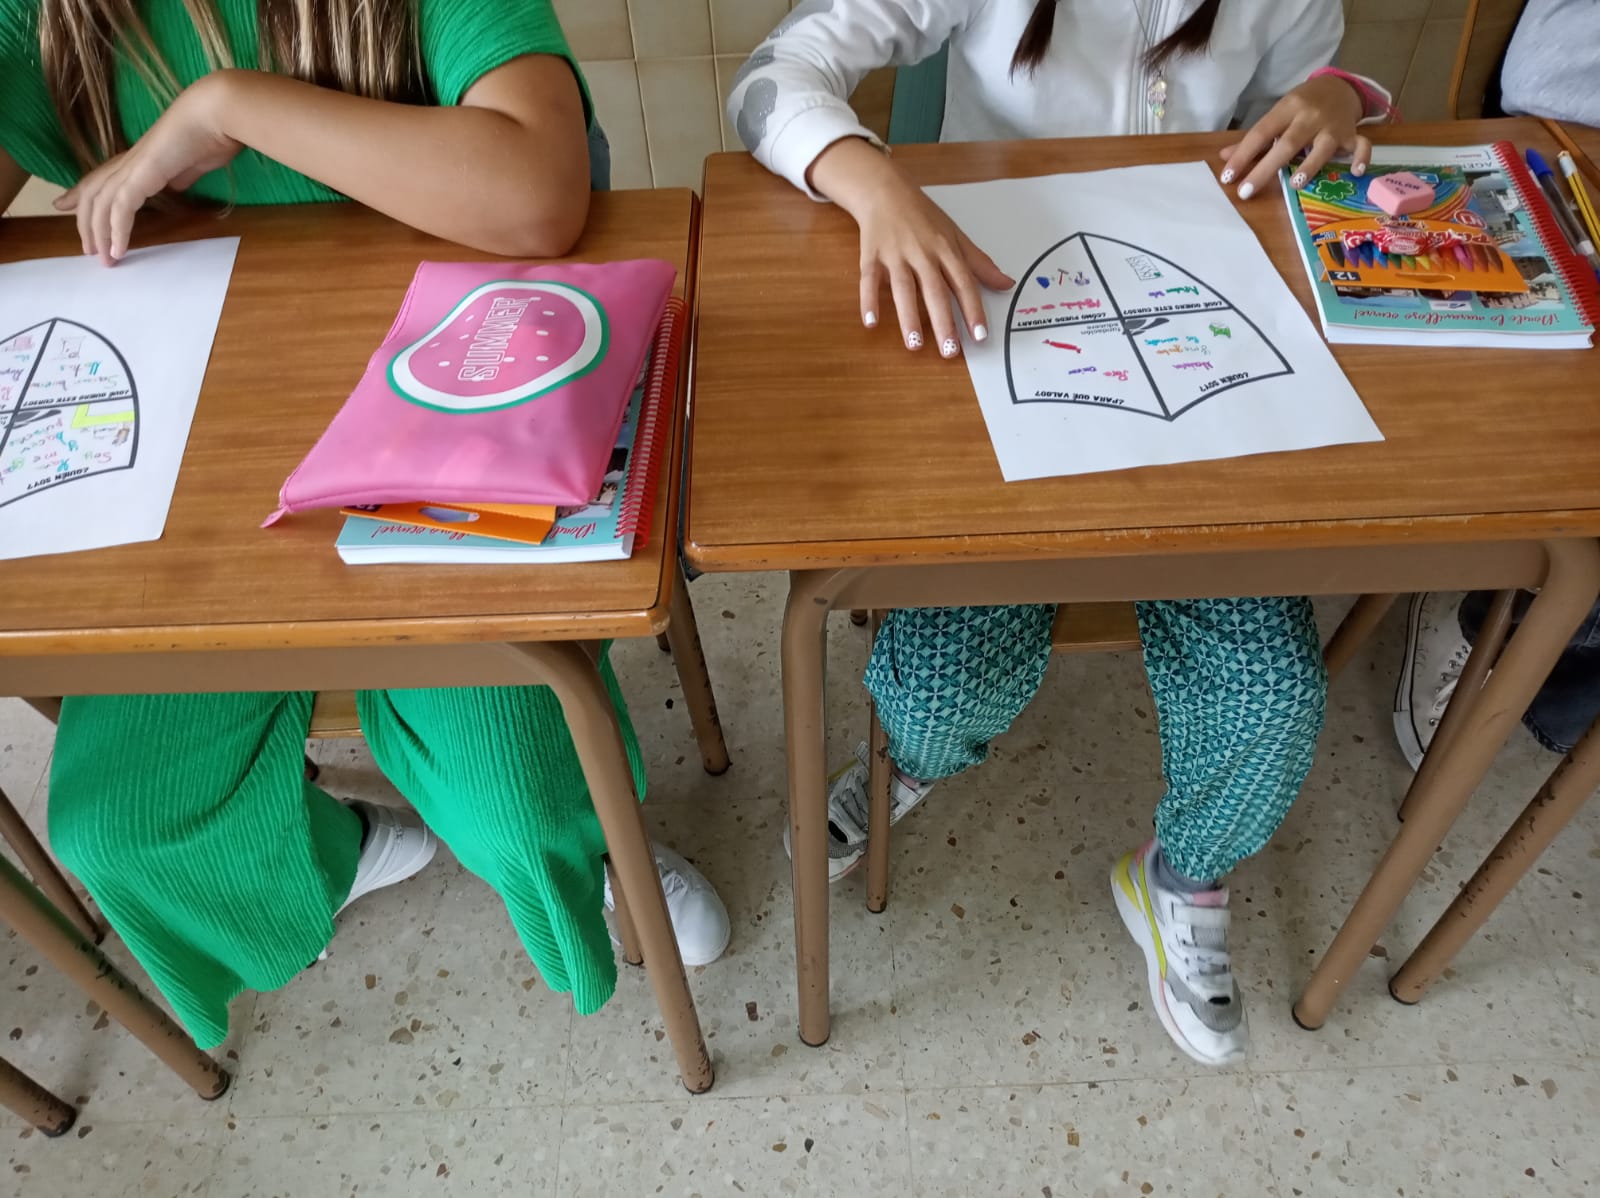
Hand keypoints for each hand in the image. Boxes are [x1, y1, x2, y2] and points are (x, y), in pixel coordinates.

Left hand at [55, 73, 241, 263]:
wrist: (215, 116)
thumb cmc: (212, 134)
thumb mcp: (193, 163)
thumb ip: (180, 175)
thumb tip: (176, 184)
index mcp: (140, 159)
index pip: (99, 177)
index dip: (79, 192)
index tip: (63, 205)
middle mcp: (129, 162)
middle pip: (92, 193)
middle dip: (85, 223)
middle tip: (87, 249)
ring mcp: (133, 167)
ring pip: (100, 203)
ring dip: (99, 234)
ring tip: (105, 259)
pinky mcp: (141, 175)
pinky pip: (121, 208)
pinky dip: (117, 231)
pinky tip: (118, 249)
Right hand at [810, 138, 1012, 356]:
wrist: (885, 190)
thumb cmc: (924, 217)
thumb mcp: (956, 236)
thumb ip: (980, 264)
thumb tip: (1008, 284)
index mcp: (946, 249)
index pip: (964, 283)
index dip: (973, 310)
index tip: (980, 336)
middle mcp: (922, 253)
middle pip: (935, 290)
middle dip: (943, 321)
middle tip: (949, 351)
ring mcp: (895, 254)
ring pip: (903, 288)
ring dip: (908, 317)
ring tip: (914, 345)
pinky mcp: (871, 255)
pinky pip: (868, 280)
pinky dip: (868, 300)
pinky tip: (871, 322)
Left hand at [1219, 75, 1370, 201]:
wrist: (1339, 86)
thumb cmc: (1302, 106)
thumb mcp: (1278, 115)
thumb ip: (1253, 139)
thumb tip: (1224, 157)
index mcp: (1287, 109)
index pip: (1261, 133)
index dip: (1243, 155)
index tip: (1228, 177)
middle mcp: (1310, 116)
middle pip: (1288, 143)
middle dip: (1266, 168)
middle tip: (1246, 191)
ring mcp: (1333, 126)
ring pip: (1323, 145)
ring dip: (1310, 165)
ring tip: (1295, 184)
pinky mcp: (1352, 134)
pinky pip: (1361, 145)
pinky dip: (1361, 158)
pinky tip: (1355, 172)